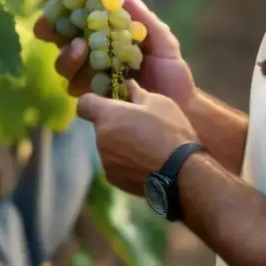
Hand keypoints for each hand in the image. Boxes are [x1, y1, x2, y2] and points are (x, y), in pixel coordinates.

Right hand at [33, 0, 196, 107]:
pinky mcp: (94, 98)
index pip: (78, 16)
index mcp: (107, 34)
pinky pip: (76, 89)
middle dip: (50, 30)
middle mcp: (93, 54)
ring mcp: (91, 77)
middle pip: (60, 39)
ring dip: (67, 54)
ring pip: (64, 64)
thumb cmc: (171, 71)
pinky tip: (91, 76)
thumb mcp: (162, 40)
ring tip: (81, 47)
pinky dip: (78, 80)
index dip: (62, 7)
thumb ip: (143, 19)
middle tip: (53, 26)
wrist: (181, 108)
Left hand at [77, 80, 198, 195]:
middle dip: (114, 124)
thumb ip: (138, 93)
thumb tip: (128, 85)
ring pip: (108, 147)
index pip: (84, 104)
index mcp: (108, 116)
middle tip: (138, 125)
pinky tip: (146, 162)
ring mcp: (106, 162)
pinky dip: (126, 162)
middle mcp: (100, 139)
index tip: (109, 103)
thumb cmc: (170, 131)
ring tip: (146, 147)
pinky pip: (116, 165)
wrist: (182, 173)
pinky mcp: (114, 180)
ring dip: (120, 144)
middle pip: (100, 126)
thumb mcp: (159, 103)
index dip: (94, 101)